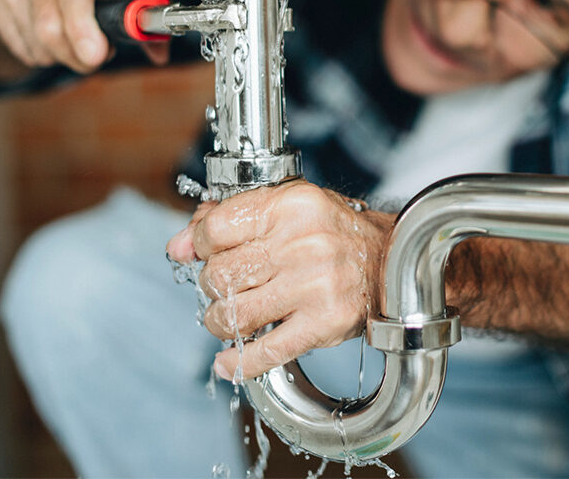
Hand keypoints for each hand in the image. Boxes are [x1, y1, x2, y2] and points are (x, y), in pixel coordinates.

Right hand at [0, 0, 169, 72]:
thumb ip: (152, 13)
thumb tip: (160, 52)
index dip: (82, 27)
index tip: (96, 55)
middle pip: (50, 28)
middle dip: (80, 56)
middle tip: (99, 52)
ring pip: (37, 45)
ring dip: (65, 56)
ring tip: (80, 37)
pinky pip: (24, 50)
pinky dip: (46, 55)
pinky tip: (58, 36)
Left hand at [166, 181, 392, 381]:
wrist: (390, 261)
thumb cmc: (331, 231)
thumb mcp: (284, 207)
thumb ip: (228, 219)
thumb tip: (178, 246)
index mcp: (290, 206)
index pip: (215, 229)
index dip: (197, 244)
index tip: (199, 251)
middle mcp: (301, 243)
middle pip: (221, 274)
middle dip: (211, 285)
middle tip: (222, 285)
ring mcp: (313, 286)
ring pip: (236, 313)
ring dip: (219, 320)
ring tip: (226, 316)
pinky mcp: (323, 324)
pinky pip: (268, 351)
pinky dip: (240, 362)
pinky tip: (227, 363)